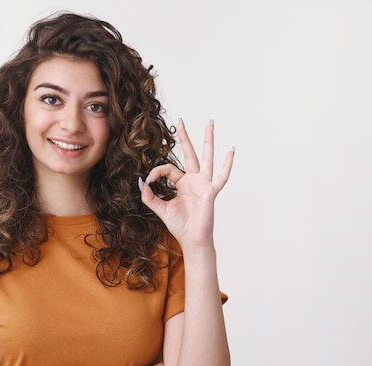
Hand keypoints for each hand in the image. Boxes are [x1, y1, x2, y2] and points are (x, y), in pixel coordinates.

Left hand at [139, 119, 233, 247]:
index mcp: (182, 184)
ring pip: (206, 157)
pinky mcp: (210, 191)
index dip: (156, 172)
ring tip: (210, 123)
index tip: (147, 179)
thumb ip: (149, 196)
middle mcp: (194, 180)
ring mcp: (204, 184)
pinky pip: (221, 176)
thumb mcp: (160, 209)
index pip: (168, 169)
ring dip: (207, 140)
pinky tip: (231, 150)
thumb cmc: (180, 226)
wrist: (191, 240)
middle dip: (185, 137)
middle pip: (189, 153)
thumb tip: (140, 181)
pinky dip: (227, 164)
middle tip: (180, 120)